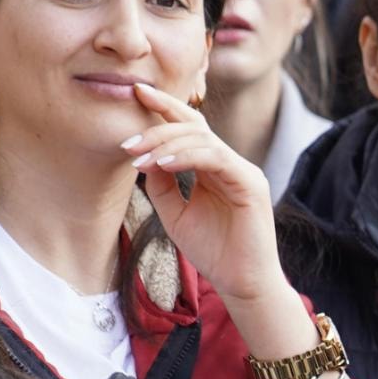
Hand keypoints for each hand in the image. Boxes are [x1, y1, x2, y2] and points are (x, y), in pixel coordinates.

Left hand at [122, 84, 286, 304]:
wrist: (242, 285)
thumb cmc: (213, 253)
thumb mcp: (175, 214)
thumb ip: (162, 184)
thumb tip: (144, 156)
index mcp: (214, 167)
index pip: (189, 129)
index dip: (164, 108)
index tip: (135, 93)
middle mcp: (230, 163)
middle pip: (194, 126)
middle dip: (158, 124)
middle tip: (126, 138)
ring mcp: (242, 171)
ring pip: (202, 139)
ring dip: (165, 144)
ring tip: (136, 157)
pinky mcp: (250, 184)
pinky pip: (215, 158)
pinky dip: (186, 157)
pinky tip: (161, 165)